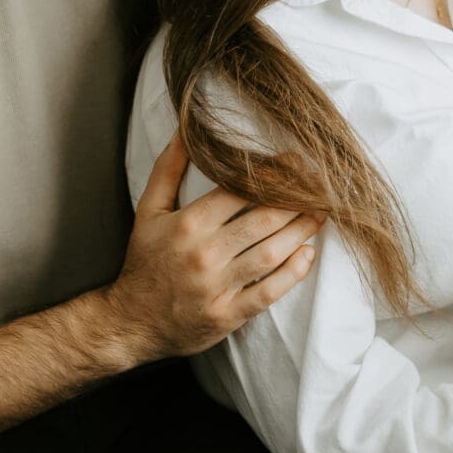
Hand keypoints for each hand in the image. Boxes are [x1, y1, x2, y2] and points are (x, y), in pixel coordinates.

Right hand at [105, 130, 320, 364]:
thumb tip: (185, 131)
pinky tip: (307, 254)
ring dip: (301, 231)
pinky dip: (293, 273)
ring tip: (320, 215)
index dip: (272, 174)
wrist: (132, 321)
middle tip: (319, 187)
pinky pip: (268, 292)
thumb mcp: (148, 212)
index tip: (295, 162)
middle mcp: (204, 254)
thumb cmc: (144, 262)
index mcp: (188, 224)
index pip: (239, 190)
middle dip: (296, 201)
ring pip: (271, 253)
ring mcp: (217, 287)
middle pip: (263, 220)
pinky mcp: (228, 315)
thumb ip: (168, 169)